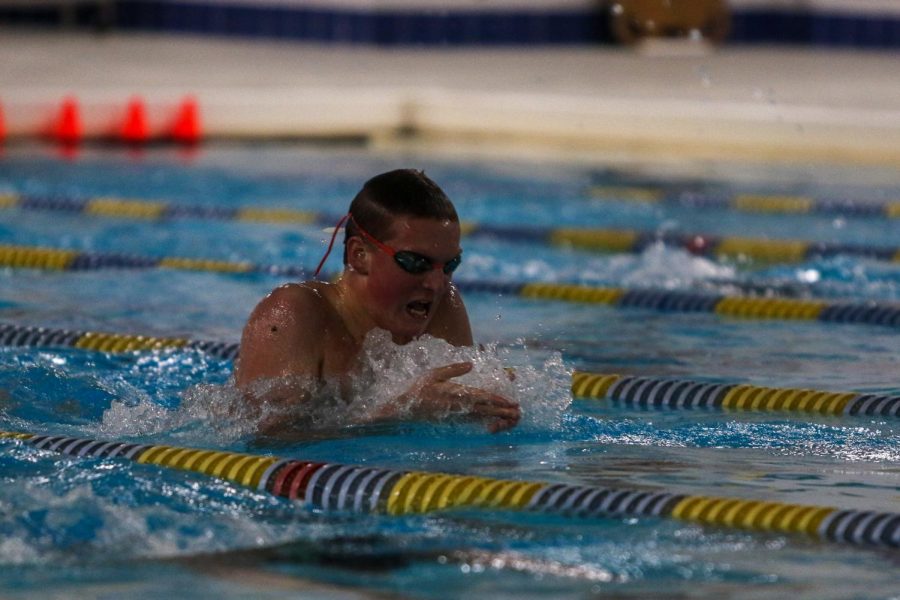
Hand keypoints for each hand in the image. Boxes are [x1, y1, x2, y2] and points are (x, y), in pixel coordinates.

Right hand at [403, 362, 520, 432]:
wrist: (405, 409)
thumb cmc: (418, 389)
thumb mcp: (434, 373)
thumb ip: (453, 369)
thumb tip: (471, 365)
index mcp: (455, 393)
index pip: (480, 396)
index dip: (496, 399)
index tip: (508, 401)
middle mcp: (458, 406)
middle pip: (484, 408)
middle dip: (501, 410)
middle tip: (516, 412)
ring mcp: (455, 414)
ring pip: (480, 416)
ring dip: (496, 417)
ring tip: (510, 418)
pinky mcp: (452, 419)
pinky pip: (472, 420)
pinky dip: (484, 420)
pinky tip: (492, 421)